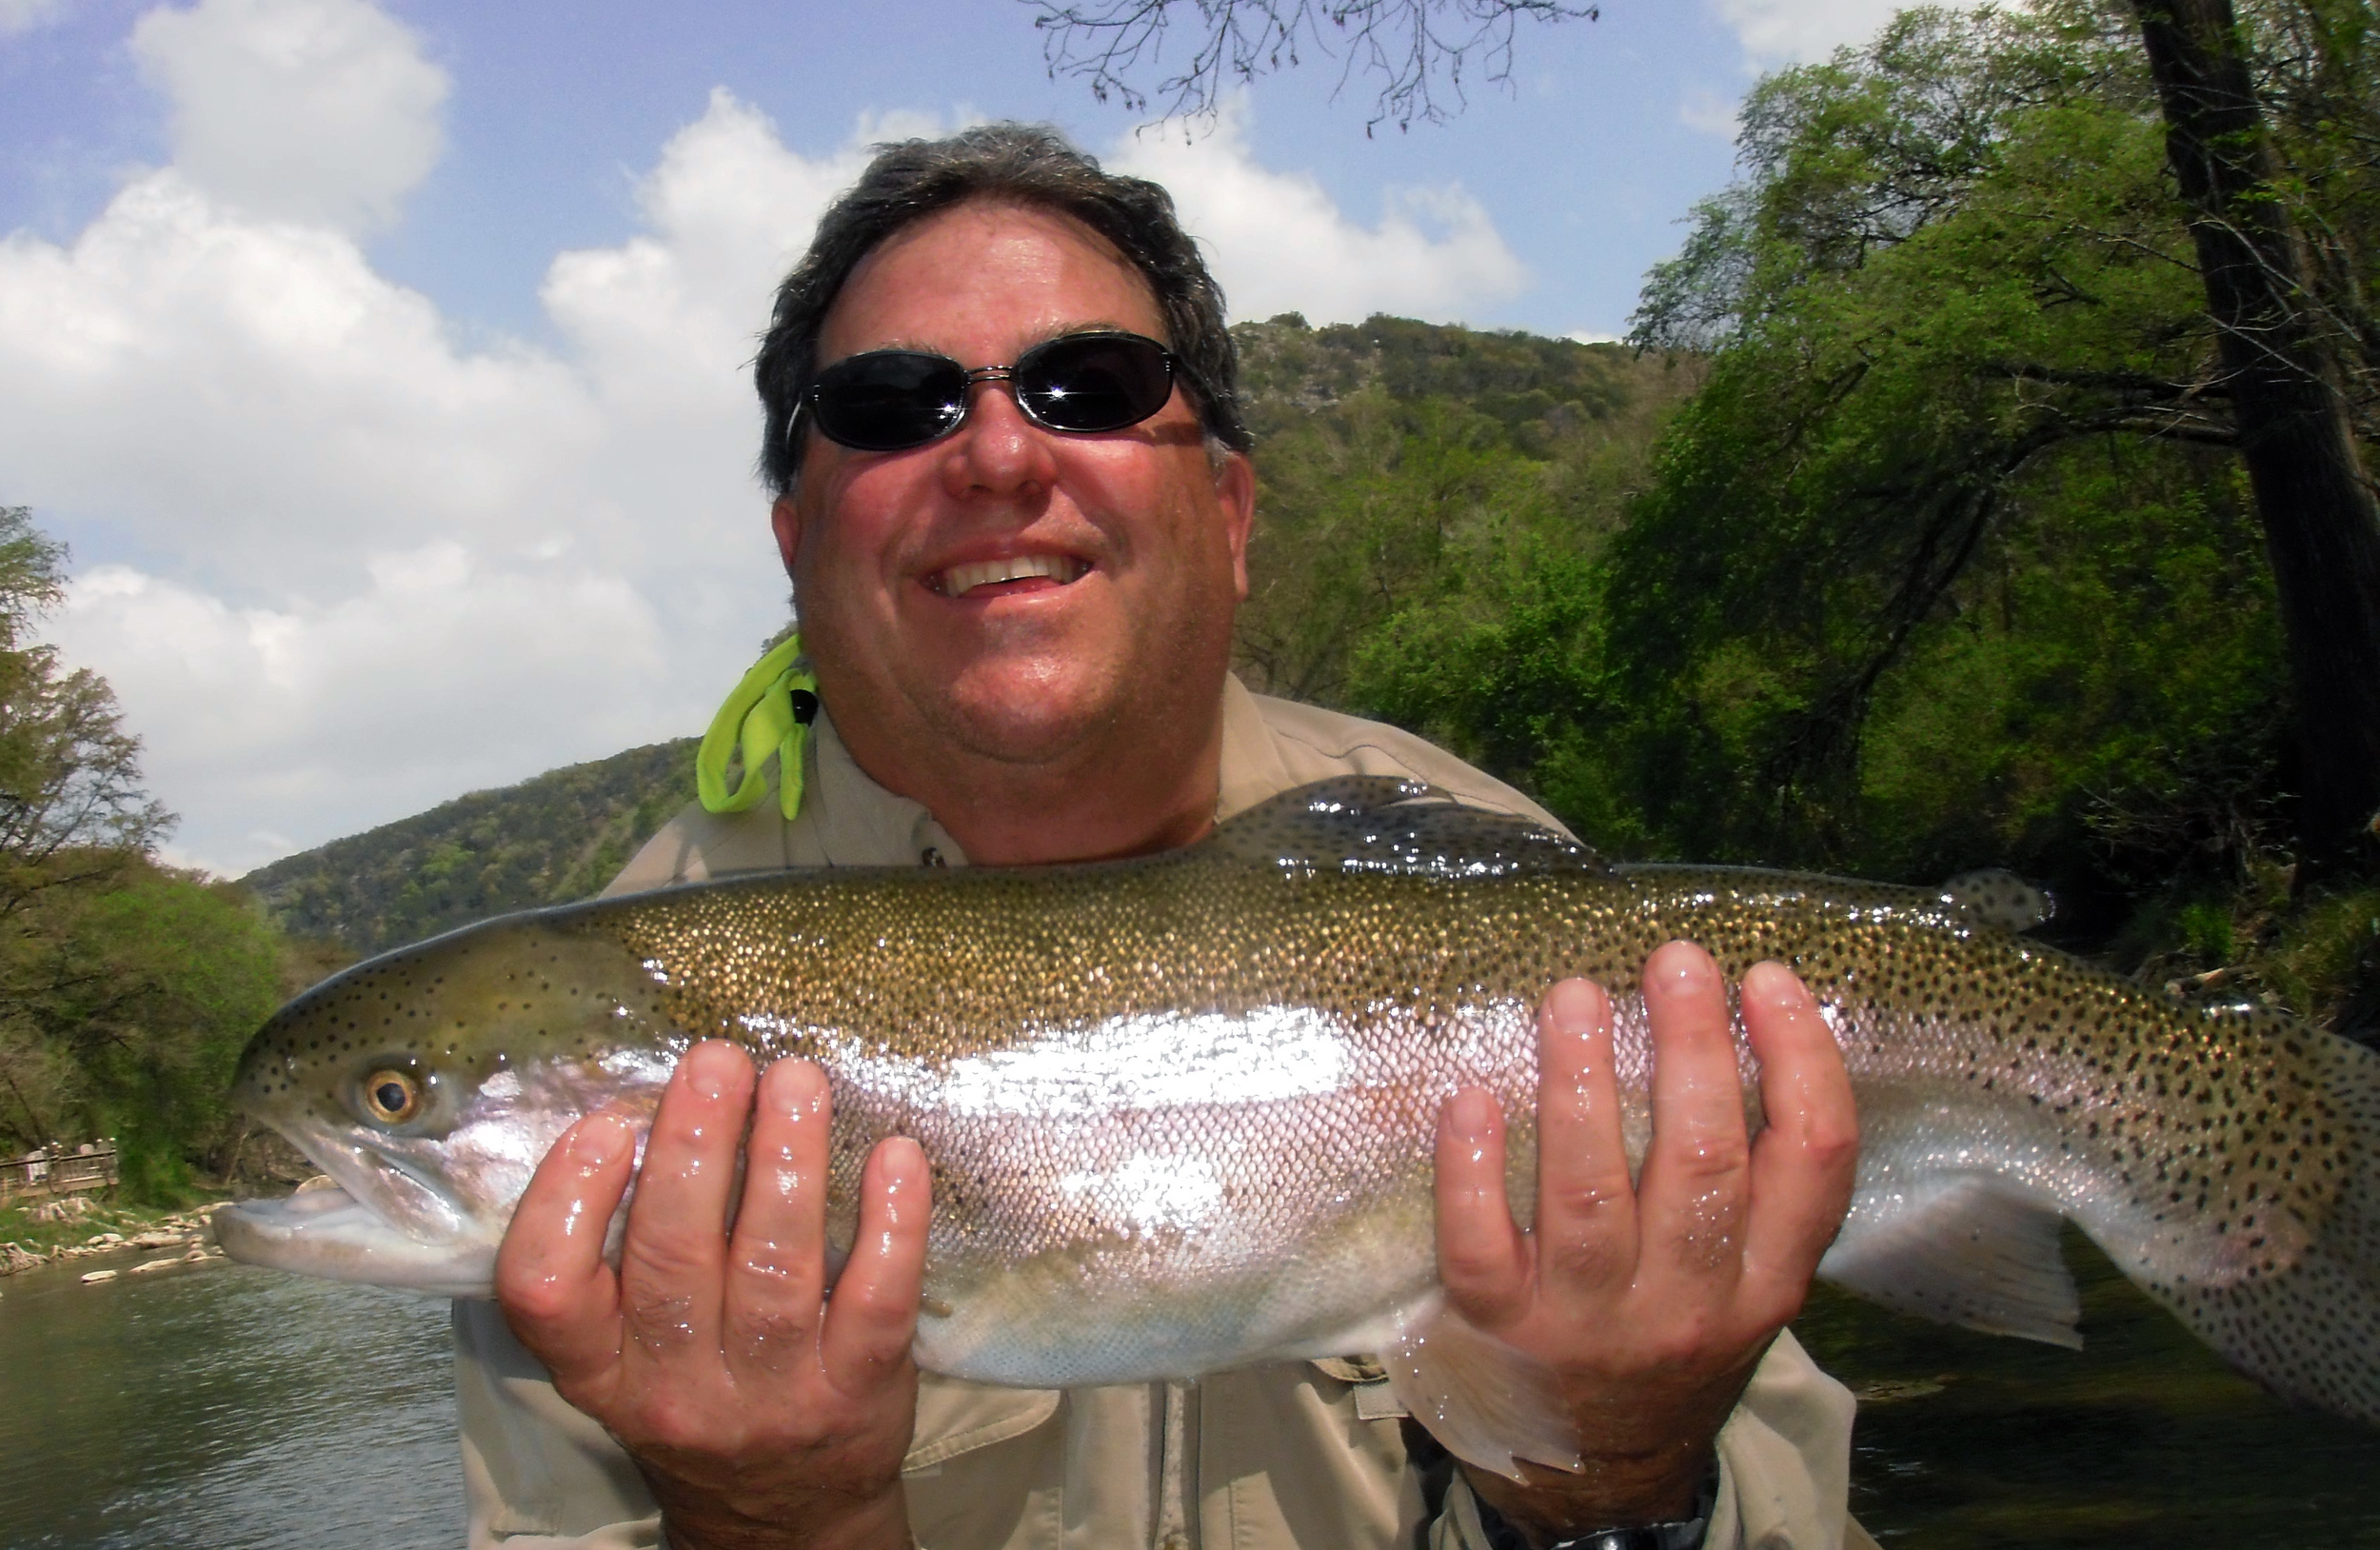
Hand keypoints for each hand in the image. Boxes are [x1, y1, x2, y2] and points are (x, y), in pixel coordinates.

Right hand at [495, 1041, 929, 1549]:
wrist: (786, 1514)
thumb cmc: (703, 1392)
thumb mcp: (633, 1353)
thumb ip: (627, 1255)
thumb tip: (653, 1105)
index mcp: (602, 1370)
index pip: (546, 1296)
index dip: (566, 1204)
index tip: (603, 1125)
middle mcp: (676, 1389)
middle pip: (673, 1259)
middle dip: (695, 1147)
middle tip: (717, 1061)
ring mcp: (772, 1394)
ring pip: (775, 1267)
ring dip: (787, 1161)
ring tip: (797, 1080)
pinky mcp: (857, 1390)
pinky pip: (876, 1299)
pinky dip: (889, 1224)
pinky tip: (894, 1157)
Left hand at [1432, 942, 1857, 1539]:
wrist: (1602, 1472)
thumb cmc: (1672, 1336)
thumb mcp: (1744, 1281)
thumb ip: (1752, 1183)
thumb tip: (1737, 1019)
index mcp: (1766, 1281)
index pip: (1813, 1162)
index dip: (1801, 1062)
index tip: (1769, 980)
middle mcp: (1688, 1303)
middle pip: (1702, 1162)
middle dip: (1691, 1048)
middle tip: (1675, 962)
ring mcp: (1590, 1320)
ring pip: (1591, 1193)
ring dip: (1581, 1083)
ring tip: (1573, 996)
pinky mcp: (1502, 1327)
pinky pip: (1482, 1246)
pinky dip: (1472, 1170)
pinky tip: (1470, 1098)